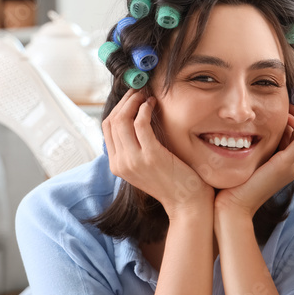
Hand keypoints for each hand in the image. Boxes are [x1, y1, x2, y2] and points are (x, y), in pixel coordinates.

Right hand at [101, 90, 213, 217]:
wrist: (186, 203)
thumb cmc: (172, 182)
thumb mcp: (146, 166)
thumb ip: (137, 148)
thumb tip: (136, 120)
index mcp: (117, 165)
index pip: (107, 128)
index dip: (118, 108)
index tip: (131, 98)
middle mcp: (121, 163)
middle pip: (112, 121)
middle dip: (125, 101)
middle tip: (138, 91)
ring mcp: (134, 160)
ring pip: (122, 120)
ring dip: (134, 102)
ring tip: (146, 95)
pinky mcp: (150, 156)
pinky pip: (140, 124)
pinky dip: (144, 109)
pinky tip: (152, 105)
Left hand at [214, 105, 293, 218]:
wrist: (232, 206)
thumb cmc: (230, 187)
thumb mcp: (241, 162)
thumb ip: (247, 148)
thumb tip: (240, 130)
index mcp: (282, 166)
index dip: (289, 120)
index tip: (276, 108)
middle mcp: (290, 166)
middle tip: (285, 102)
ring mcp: (291, 166)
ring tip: (285, 106)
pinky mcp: (287, 165)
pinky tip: (282, 117)